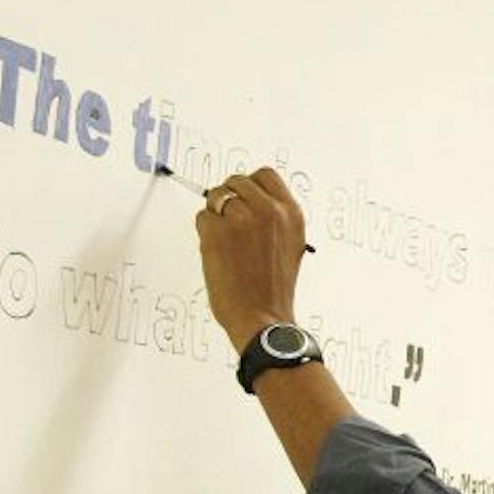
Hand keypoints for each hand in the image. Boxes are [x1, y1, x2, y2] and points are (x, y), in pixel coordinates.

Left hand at [195, 168, 308, 350]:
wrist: (262, 318)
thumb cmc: (274, 290)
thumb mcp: (290, 247)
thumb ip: (275, 220)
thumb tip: (251, 202)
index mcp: (291, 214)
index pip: (265, 175)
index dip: (250, 185)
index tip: (244, 197)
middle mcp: (269, 210)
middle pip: (236, 181)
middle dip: (229, 199)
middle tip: (230, 223)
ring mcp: (242, 218)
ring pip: (216, 197)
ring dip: (216, 216)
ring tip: (227, 243)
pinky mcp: (217, 231)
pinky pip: (202, 217)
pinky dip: (205, 233)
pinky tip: (218, 253)